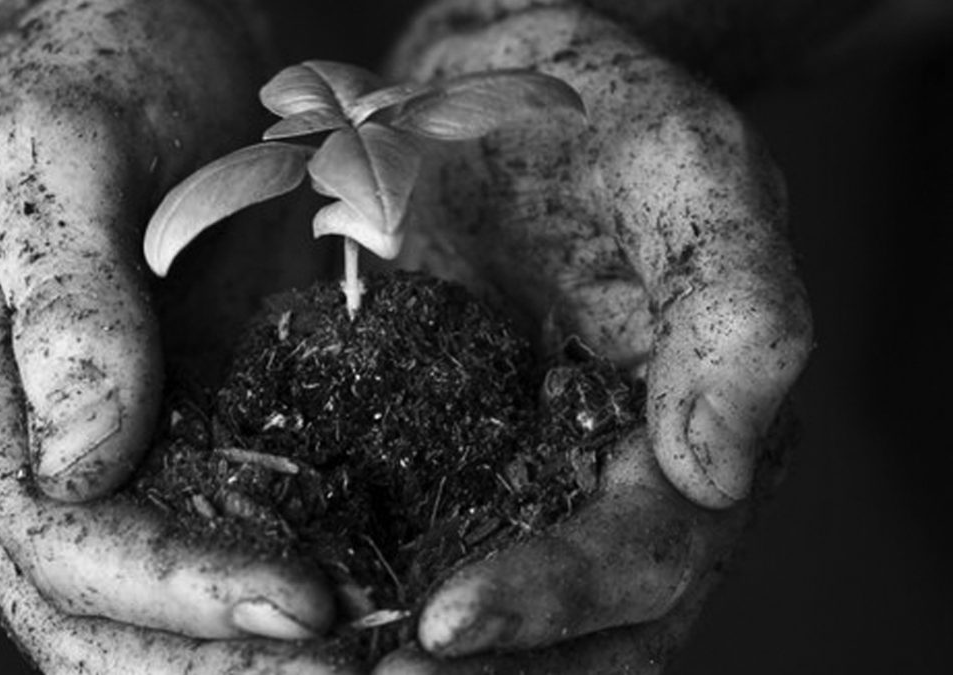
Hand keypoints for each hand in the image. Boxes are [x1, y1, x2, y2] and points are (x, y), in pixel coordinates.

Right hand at [0, 0, 341, 669]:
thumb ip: (64, 304)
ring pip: (145, 603)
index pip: (59, 543)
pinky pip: (210, 534)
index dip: (179, 593)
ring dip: (241, 650)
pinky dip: (271, 581)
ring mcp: (93, 449)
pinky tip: (358, 587)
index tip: (307, 603)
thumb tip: (82, 466)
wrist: (139, 40)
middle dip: (213, 660)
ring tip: (363, 657)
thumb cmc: (85, 69)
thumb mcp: (59, 151)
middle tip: (349, 671)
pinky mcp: (169, 429)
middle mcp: (17, 448)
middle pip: (91, 612)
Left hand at [376, 0, 811, 670]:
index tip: (447, 626)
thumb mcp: (690, 171)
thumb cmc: (605, 110)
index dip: (557, 603)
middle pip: (574, 631)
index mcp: (688, 434)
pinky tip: (286, 592)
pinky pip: (400, 533)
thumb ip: (736, 307)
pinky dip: (354, 575)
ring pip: (484, 604)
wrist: (495, 81)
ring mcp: (514, 467)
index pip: (645, 561)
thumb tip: (717, 473)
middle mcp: (606, 477)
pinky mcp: (431, 441)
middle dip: (484, 672)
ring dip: (410, 653)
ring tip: (311, 667)